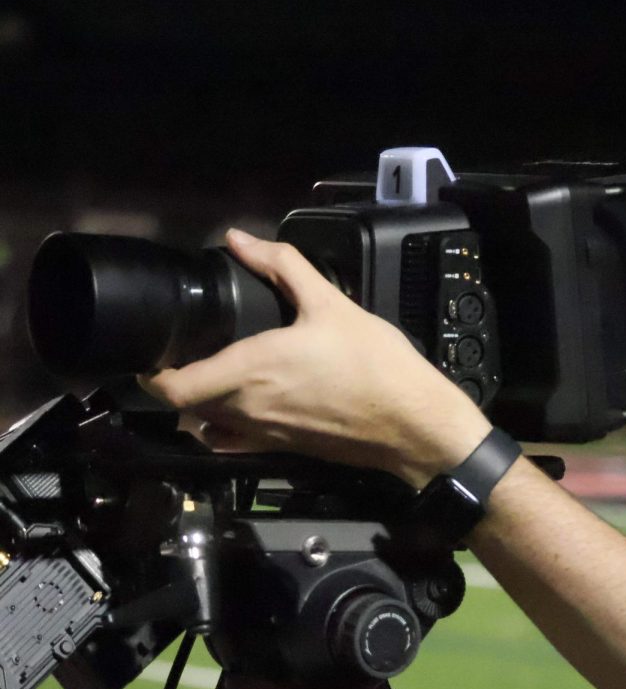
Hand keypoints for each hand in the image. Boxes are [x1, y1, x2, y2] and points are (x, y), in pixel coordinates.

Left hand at [139, 228, 492, 486]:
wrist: (412, 423)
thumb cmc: (374, 363)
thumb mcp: (331, 304)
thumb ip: (283, 267)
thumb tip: (239, 238)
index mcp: (248, 370)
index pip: (171, 387)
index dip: (151, 371)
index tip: (154, 349)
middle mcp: (244, 408)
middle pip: (184, 405)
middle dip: (178, 378)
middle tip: (186, 348)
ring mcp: (261, 434)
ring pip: (206, 424)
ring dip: (200, 402)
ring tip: (213, 373)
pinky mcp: (281, 450)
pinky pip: (232, 443)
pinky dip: (222, 428)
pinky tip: (242, 406)